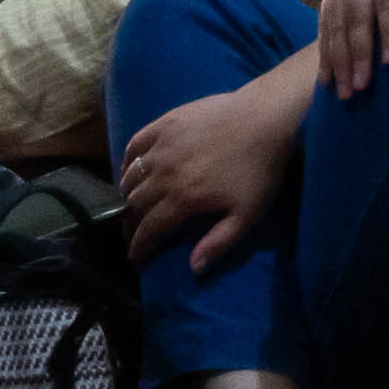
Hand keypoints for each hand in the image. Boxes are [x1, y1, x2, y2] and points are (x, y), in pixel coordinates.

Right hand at [115, 64, 305, 271]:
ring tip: (127, 207)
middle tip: (129, 236)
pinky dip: (126, 161)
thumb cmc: (259, 171)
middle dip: (127, 224)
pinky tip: (129, 168)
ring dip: (124, 195)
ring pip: (130, 175)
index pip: (150, 227)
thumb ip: (219, 242)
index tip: (133, 259)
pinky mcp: (163, 124)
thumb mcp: (247, 215)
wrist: (264, 120)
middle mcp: (164, 173)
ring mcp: (161, 145)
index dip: (138, 246)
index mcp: (183, 198)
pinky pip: (134, 144)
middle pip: (134, 203)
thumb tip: (193, 268)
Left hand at [319, 0, 388, 96]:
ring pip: (357, 21)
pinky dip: (387, 34)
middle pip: (337, 25)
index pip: (327, 19)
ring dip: (359, 56)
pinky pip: (387, 8)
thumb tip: (370, 22)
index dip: (326, 51)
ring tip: (362, 86)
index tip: (325, 82)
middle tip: (342, 95)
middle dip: (338, 62)